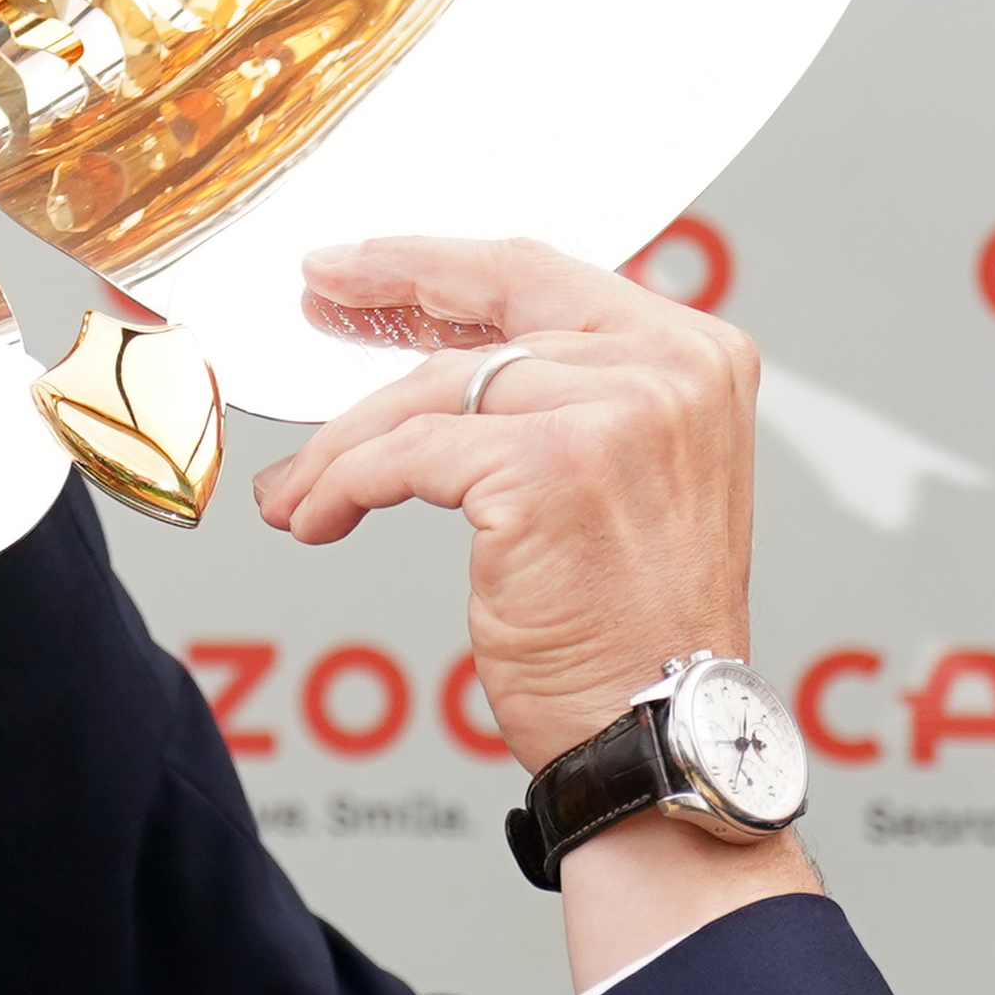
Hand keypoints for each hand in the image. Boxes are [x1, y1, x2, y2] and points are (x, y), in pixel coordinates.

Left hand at [250, 234, 757, 772]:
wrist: (660, 730)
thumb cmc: (635, 627)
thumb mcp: (623, 473)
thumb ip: (564, 394)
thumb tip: (445, 353)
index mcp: (695, 355)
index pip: (541, 275)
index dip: (438, 264)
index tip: (362, 264)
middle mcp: (669, 369)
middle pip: (481, 328)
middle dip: (380, 311)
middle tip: (314, 300)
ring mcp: (616, 413)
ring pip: (431, 394)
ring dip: (346, 445)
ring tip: (298, 490)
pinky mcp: (550, 467)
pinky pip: (407, 456)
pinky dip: (344, 485)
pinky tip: (318, 517)